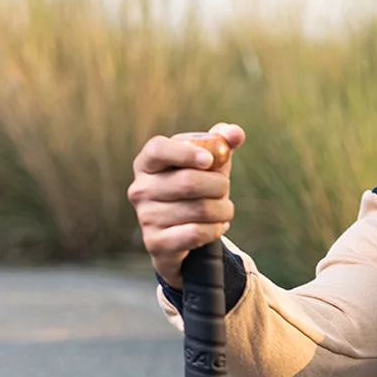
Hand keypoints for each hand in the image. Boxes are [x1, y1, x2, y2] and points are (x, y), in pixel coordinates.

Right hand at [127, 122, 244, 287]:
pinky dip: (214, 230)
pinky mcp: (156, 243)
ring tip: (224, 211)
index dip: (186, 152)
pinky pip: (195, 233)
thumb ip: (220, 144)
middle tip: (224, 191)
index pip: (159, 149)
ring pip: (199, 210)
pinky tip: (216, 228)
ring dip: (223, 211)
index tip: (210, 160)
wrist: (181, 239)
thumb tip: (236, 133)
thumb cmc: (195, 193)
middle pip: (188, 182)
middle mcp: (140, 189)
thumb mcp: (207, 167)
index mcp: (147, 163)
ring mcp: (145, 217)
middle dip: (219, 186)